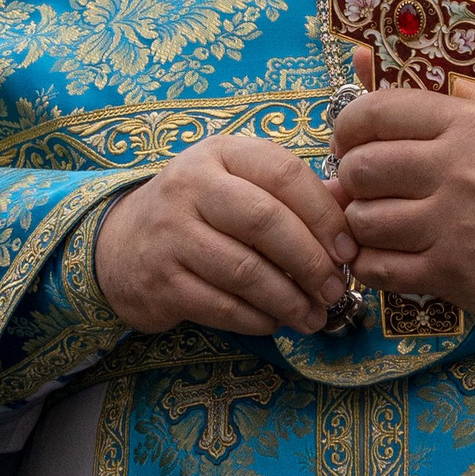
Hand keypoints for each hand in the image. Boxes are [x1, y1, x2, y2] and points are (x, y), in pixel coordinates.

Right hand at [95, 137, 352, 335]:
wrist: (121, 244)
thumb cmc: (199, 212)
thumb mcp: (238, 185)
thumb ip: (293, 193)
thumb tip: (353, 207)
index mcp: (221, 153)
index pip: (284, 174)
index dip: (324, 214)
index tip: (348, 250)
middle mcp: (191, 185)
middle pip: (265, 222)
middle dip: (311, 262)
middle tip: (336, 290)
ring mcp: (170, 233)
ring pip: (244, 270)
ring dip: (289, 299)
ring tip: (314, 316)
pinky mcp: (160, 280)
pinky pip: (221, 305)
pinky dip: (257, 319)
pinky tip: (275, 322)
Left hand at [331, 70, 474, 317]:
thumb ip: (431, 82)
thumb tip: (363, 57)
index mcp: (467, 124)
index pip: (376, 113)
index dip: (347, 126)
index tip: (349, 140)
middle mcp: (459, 171)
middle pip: (361, 169)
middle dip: (351, 176)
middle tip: (363, 182)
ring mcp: (453, 225)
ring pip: (363, 221)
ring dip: (360, 221)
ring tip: (377, 217)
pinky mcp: (451, 272)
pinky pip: (379, 268)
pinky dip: (368, 262)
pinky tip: (382, 252)